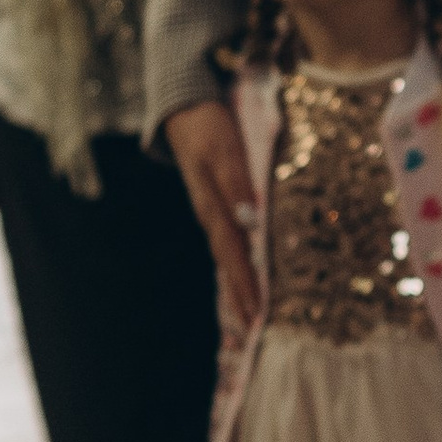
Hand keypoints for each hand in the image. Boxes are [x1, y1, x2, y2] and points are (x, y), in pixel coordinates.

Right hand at [167, 99, 261, 325]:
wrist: (186, 108)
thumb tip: (249, 221)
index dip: (244, 283)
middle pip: (227, 263)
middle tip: (251, 332)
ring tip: (246, 319)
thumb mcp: (223, 148)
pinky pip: (227, 244)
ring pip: (226, 257)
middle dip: (239, 297)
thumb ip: (235, 183)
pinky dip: (235, 266)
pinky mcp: (217, 205)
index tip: (255, 313)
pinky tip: (241, 282)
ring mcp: (212, 211)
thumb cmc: (208, 125)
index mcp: (213, 205)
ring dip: (236, 288)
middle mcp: (211, 214)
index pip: (232, 252)